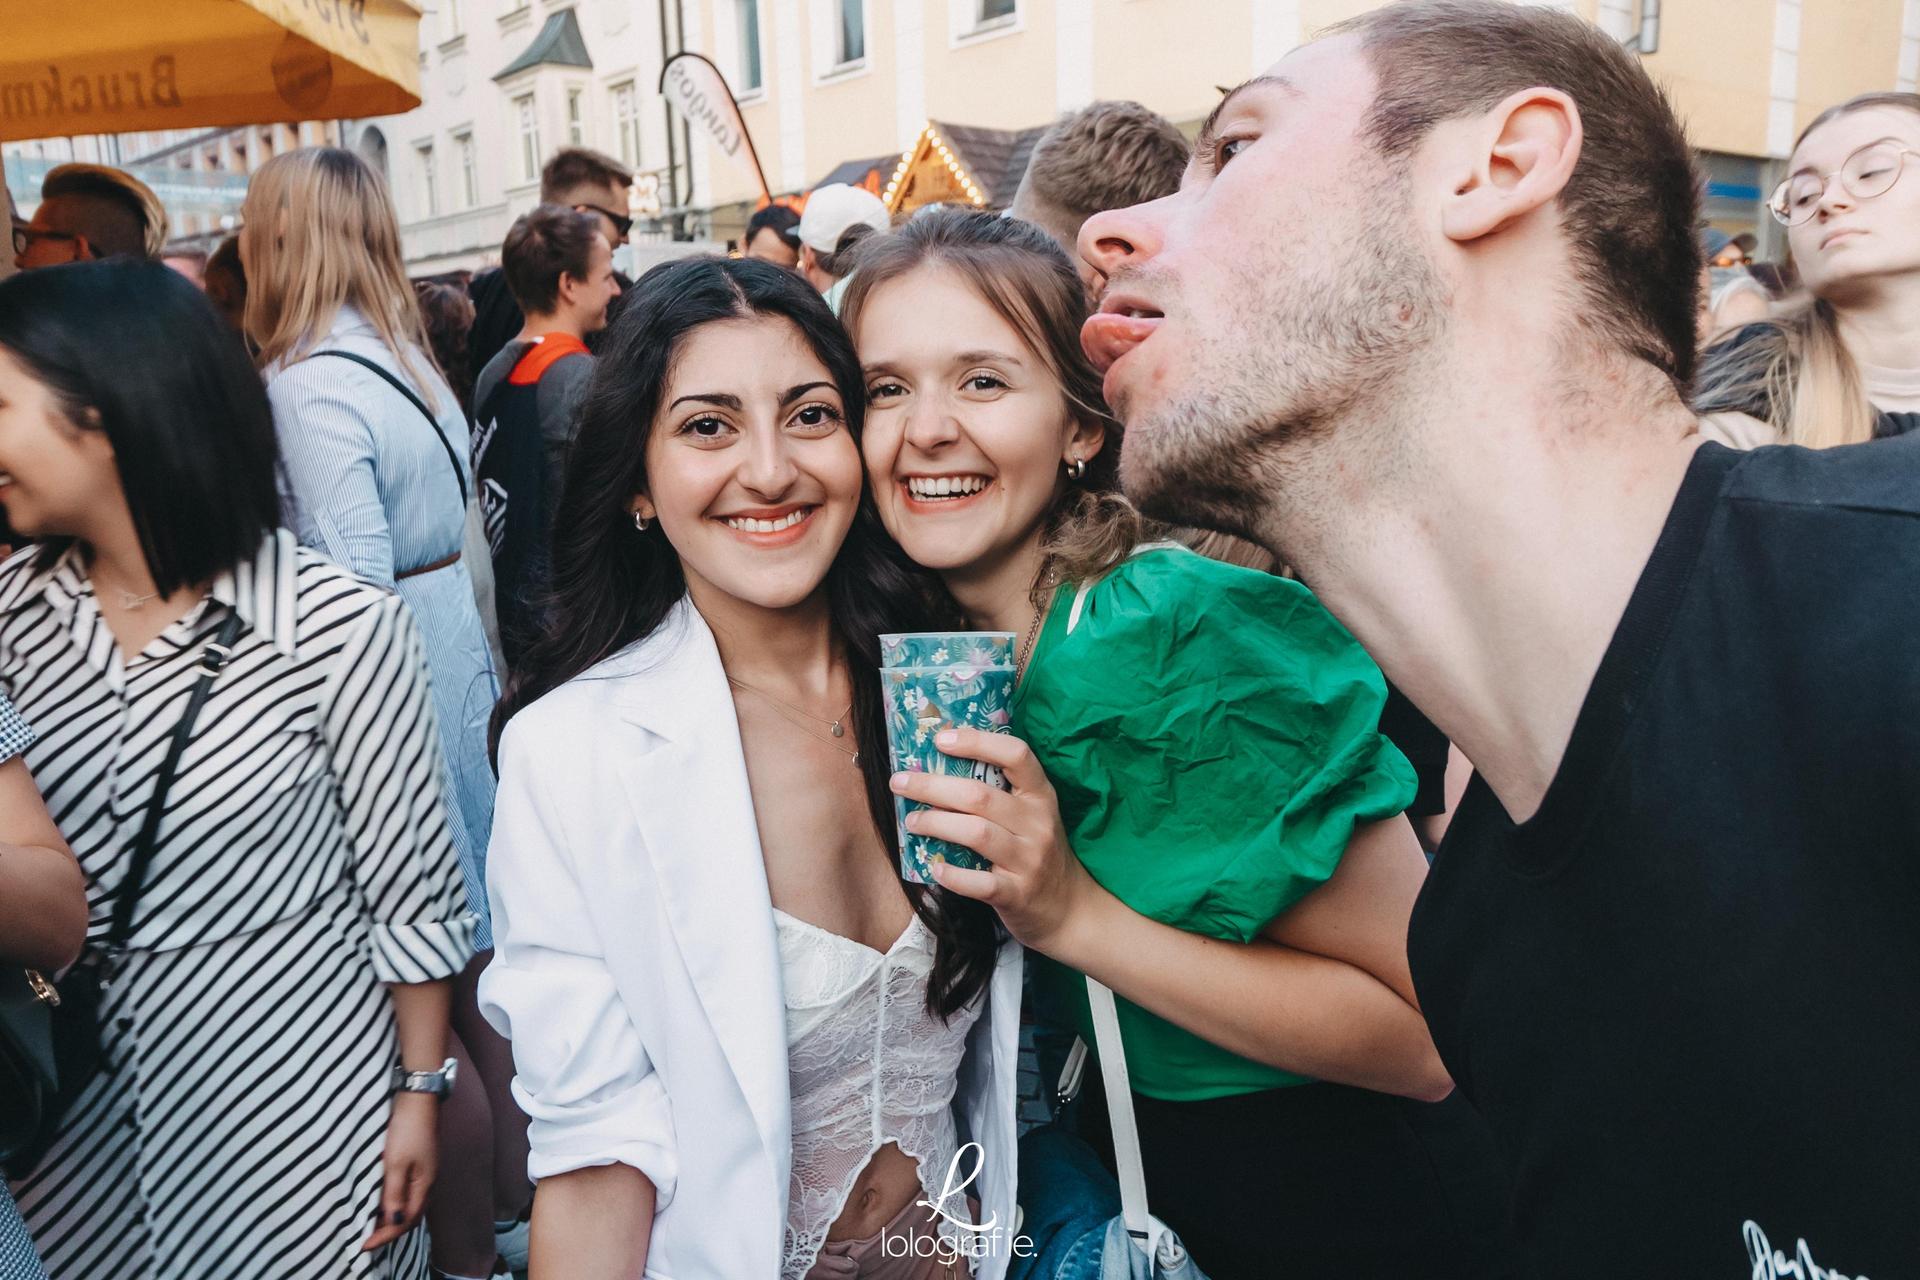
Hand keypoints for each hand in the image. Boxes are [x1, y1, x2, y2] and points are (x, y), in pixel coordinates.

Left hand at [361, 1092, 438, 1252]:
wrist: (419, 1098)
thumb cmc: (407, 1130)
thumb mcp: (396, 1163)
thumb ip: (393, 1194)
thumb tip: (392, 1223)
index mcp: (425, 1184)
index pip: (407, 1221)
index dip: (386, 1235)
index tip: (364, 1245)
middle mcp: (428, 1181)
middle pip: (412, 1215)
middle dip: (390, 1231)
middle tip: (367, 1239)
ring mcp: (425, 1170)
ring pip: (410, 1203)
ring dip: (393, 1217)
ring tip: (372, 1224)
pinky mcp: (420, 1161)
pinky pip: (409, 1191)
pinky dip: (395, 1202)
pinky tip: (383, 1200)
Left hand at [890, 728, 1094, 953]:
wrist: (1069, 908)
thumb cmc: (1038, 853)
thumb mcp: (1032, 816)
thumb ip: (1000, 794)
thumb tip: (939, 768)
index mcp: (1041, 796)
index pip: (1016, 755)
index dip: (977, 742)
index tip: (940, 739)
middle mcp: (1038, 823)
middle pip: (980, 796)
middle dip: (933, 786)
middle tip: (900, 783)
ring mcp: (1029, 860)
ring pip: (977, 833)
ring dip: (936, 824)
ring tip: (911, 821)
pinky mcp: (1017, 894)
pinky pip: (980, 882)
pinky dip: (953, 875)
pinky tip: (935, 867)